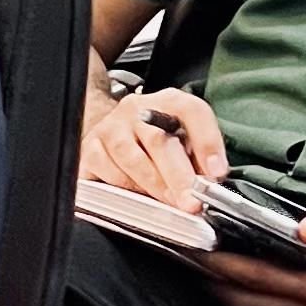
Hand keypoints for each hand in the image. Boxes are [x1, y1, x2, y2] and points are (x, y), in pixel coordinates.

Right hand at [82, 82, 225, 211]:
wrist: (114, 132)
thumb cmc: (156, 140)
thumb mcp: (184, 140)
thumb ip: (199, 156)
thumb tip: (211, 181)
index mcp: (167, 102)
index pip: (190, 111)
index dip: (207, 141)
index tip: (216, 173)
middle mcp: (136, 109)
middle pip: (158, 139)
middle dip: (178, 177)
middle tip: (191, 202)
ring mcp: (109, 128)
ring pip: (130, 159)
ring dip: (153, 186)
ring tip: (169, 203)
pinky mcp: (89, 149)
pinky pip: (107, 173)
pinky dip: (126, 188)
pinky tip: (139, 196)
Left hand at [199, 181, 305, 305]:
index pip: (259, 278)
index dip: (222, 264)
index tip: (190, 248)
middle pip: (247, 299)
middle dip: (209, 279)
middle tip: (175, 254)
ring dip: (220, 287)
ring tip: (187, 262)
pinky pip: (264, 303)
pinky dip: (239, 289)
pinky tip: (218, 271)